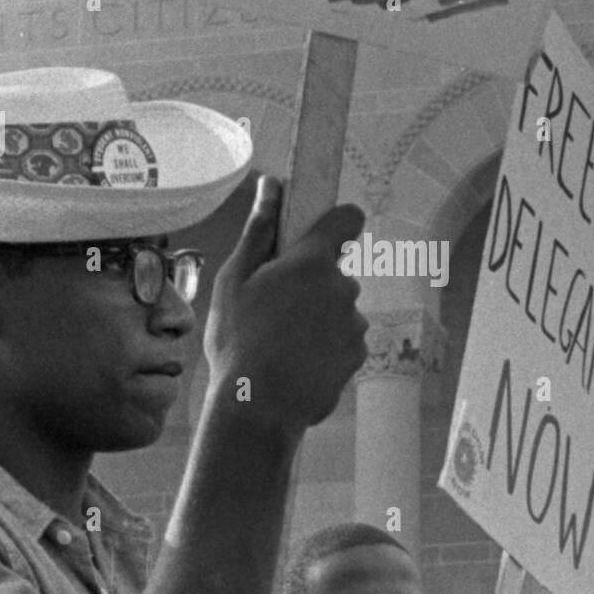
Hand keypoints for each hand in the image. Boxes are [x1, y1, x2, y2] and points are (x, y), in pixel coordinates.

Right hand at [204, 176, 367, 433]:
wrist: (258, 408)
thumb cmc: (238, 341)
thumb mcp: (234, 280)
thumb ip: (259, 229)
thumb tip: (272, 185)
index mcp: (312, 262)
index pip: (347, 219)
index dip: (337, 222)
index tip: (320, 234)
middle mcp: (342, 287)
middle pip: (334, 272)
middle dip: (312, 284)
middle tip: (274, 309)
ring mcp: (354, 323)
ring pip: (339, 308)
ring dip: (318, 318)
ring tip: (281, 344)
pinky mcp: (359, 354)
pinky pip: (344, 340)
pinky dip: (326, 347)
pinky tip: (296, 363)